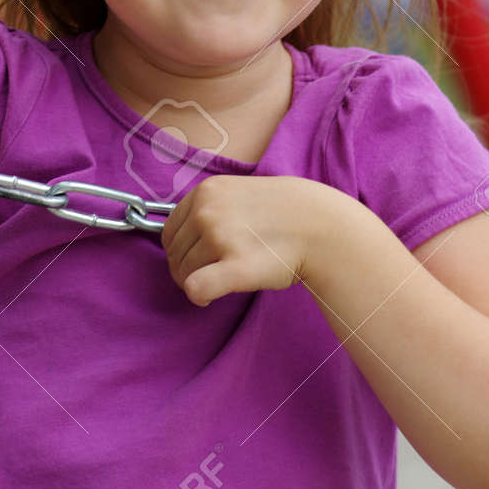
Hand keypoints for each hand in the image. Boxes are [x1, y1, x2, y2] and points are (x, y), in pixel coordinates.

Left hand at [161, 174, 333, 307]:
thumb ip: (206, 207)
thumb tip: (178, 238)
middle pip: (174, 255)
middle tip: (211, 273)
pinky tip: (211, 296)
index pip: (169, 232)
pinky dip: (199, 295)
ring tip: (223, 277)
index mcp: (205, 192)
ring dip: (197, 281)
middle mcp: (208, 211)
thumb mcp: (235, 192)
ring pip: (184, 274)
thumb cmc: (278, 213)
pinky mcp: (236, 266)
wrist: (319, 225)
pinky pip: (197, 288)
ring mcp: (221, 237)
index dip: (180, 250)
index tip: (199, 259)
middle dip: (187, 269)